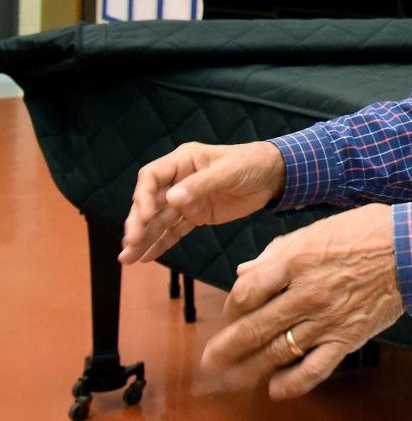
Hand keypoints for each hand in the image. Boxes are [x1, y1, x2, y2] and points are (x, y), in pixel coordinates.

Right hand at [119, 140, 285, 264]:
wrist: (275, 175)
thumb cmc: (251, 164)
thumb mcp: (229, 171)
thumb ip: (201, 184)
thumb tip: (171, 199)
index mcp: (183, 161)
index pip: (151, 178)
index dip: (143, 197)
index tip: (143, 217)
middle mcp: (179, 180)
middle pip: (150, 202)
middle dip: (138, 223)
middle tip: (129, 244)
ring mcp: (188, 200)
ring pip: (159, 220)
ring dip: (144, 238)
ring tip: (127, 259)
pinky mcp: (197, 215)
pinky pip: (175, 230)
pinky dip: (162, 243)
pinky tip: (147, 257)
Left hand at [200, 203, 402, 399]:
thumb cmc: (366, 232)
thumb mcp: (317, 230)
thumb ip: (278, 251)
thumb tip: (244, 272)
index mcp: (296, 260)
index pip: (246, 292)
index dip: (231, 306)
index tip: (230, 312)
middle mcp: (306, 293)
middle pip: (254, 328)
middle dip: (226, 349)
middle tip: (208, 363)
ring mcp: (326, 319)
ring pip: (277, 352)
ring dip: (249, 370)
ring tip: (231, 380)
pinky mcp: (347, 338)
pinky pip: (313, 369)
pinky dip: (291, 384)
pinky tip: (275, 390)